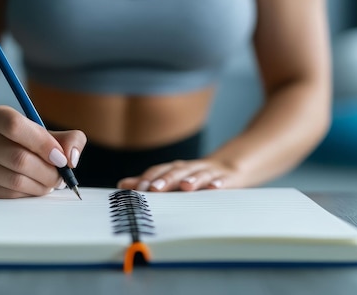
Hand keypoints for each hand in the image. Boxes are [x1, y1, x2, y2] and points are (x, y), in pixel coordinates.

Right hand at [0, 105, 86, 197]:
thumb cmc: (27, 141)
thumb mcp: (50, 132)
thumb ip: (70, 139)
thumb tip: (71, 158)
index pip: (14, 126)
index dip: (42, 144)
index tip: (61, 158)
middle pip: (17, 158)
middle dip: (47, 172)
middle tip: (60, 177)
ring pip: (14, 180)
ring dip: (40, 186)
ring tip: (50, 183)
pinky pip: (8, 195)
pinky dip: (28, 194)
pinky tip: (35, 187)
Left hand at [117, 158, 242, 191]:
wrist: (233, 166)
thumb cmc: (198, 176)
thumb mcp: (174, 178)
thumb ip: (150, 182)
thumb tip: (123, 184)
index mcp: (177, 169)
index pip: (160, 171)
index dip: (149, 179)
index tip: (136, 190)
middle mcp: (191, 168)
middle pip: (178, 171)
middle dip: (166, 179)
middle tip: (154, 189)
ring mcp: (210, 172)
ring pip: (200, 174)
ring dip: (192, 179)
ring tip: (185, 187)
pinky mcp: (228, 178)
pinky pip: (224, 180)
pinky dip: (219, 182)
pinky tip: (215, 187)